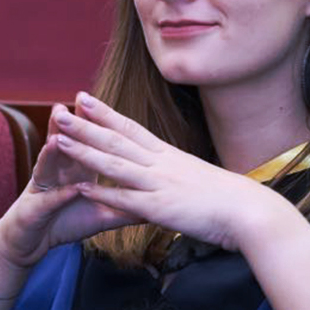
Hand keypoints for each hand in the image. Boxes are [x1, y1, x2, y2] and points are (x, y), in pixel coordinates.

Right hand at [0, 106, 139, 268]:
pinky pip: (49, 200)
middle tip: (81, 100)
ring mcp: (46, 188)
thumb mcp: (102, 214)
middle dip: (76, 122)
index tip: (115, 107)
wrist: (34, 243)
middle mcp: (59, 172)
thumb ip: (126, 206)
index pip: (91, 142)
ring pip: (51, 163)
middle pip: (69, 143)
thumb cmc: (67, 223)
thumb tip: (155, 201)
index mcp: (78, 170)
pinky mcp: (37, 209)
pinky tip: (67, 187)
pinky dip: (58, 194)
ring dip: (54, 147)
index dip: (101, 125)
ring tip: (58, 131)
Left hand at [52, 92, 299, 251]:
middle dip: (86, 125)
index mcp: (169, 156)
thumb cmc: (230, 199)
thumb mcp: (197, 178)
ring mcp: (159, 185)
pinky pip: (125, 200)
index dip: (105, 114)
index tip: (83, 98)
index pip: (131, 129)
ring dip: (86, 151)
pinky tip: (80, 188)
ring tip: (61, 139)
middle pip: (117, 141)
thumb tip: (168, 173)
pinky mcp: (160, 209)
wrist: (250, 211)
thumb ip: (177, 174)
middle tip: (60, 110)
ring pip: (115, 165)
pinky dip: (102, 193)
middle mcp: (161, 165)